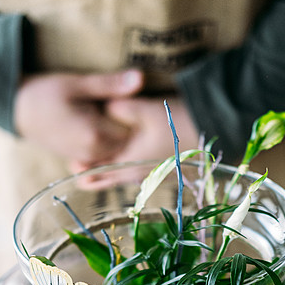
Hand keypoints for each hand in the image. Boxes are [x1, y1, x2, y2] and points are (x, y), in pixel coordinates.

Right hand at [13, 69, 143, 165]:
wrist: (17, 111)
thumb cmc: (45, 94)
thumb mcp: (77, 83)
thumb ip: (110, 85)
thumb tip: (141, 78)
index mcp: (96, 134)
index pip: (134, 128)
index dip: (135, 113)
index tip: (123, 99)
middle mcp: (94, 152)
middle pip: (128, 142)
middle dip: (129, 125)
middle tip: (115, 104)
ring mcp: (87, 159)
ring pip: (117, 149)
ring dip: (118, 133)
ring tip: (104, 112)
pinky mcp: (82, 159)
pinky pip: (105, 153)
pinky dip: (108, 141)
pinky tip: (98, 123)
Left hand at [69, 95, 199, 174]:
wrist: (212, 127)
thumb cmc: (177, 120)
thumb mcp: (145, 109)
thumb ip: (119, 109)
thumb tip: (103, 108)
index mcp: (132, 162)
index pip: (102, 170)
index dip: (86, 168)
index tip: (72, 165)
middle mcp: (141, 172)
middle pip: (111, 176)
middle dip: (94, 174)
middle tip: (77, 170)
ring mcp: (152, 171)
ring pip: (123, 175)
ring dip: (108, 172)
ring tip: (91, 172)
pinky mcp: (161, 165)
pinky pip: (136, 171)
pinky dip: (123, 168)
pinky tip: (122, 164)